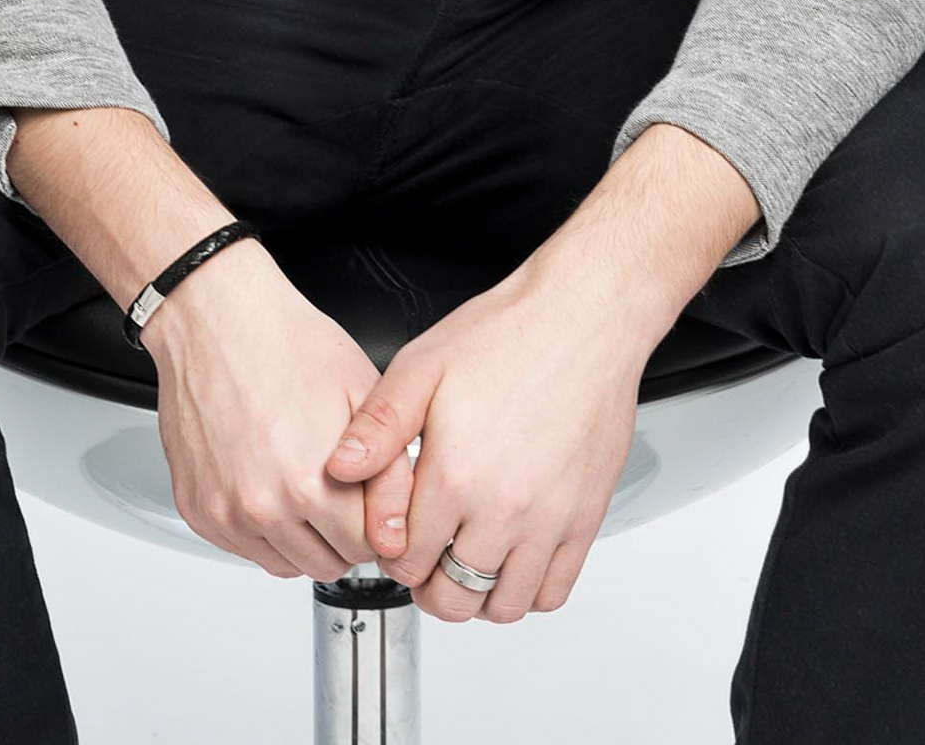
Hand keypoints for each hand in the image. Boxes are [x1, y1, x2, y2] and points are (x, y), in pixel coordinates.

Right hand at [144, 241, 386, 580]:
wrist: (219, 319)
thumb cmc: (289, 344)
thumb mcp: (364, 395)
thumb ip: (390, 472)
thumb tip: (399, 531)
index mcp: (310, 483)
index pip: (366, 549)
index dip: (378, 522)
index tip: (372, 502)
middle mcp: (264, 506)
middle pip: (327, 564)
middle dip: (344, 536)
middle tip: (343, 493)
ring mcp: (226, 512)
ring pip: (286, 564)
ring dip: (304, 539)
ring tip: (307, 487)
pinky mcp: (199, 509)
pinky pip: (244, 549)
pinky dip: (263, 530)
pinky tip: (272, 484)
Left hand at [323, 264, 646, 622]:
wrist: (582, 318)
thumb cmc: (508, 334)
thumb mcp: (422, 365)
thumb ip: (377, 425)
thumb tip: (340, 469)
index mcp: (455, 474)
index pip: (406, 561)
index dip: (393, 554)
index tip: (397, 536)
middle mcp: (503, 507)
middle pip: (452, 597)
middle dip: (428, 585)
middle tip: (426, 557)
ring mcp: (549, 519)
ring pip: (503, 606)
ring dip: (476, 594)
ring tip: (466, 559)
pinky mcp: (584, 518)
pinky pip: (554, 592)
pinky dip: (529, 592)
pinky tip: (512, 560)